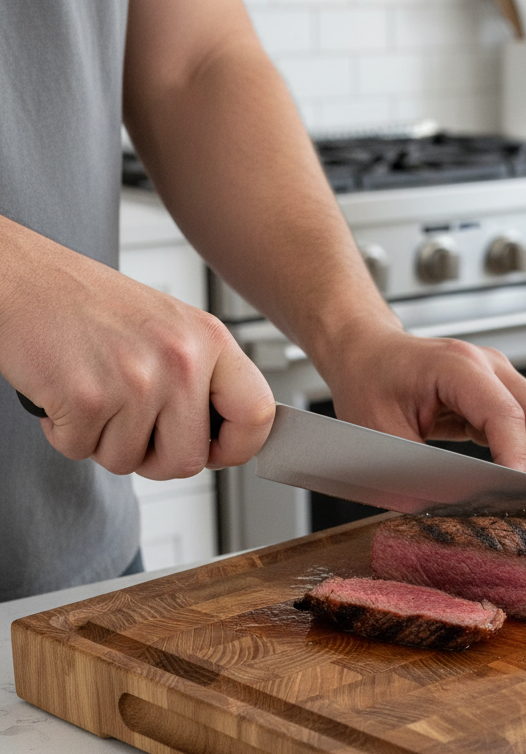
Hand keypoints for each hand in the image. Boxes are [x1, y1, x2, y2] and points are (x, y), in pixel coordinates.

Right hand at [0, 216, 274, 478]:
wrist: (17, 276)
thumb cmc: (89, 303)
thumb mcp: (170, 328)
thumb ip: (203, 379)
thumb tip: (227, 438)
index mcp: (210, 339)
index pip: (257, 414)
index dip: (238, 447)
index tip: (216, 450)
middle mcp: (180, 359)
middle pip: (189, 461)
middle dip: (154, 458)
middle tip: (130, 428)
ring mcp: (136, 380)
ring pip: (130, 462)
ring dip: (103, 441)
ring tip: (93, 394)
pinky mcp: (87, 398)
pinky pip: (84, 451)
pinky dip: (66, 433)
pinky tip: (65, 393)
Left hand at [314, 323, 525, 485]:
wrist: (365, 353)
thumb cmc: (367, 384)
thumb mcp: (380, 436)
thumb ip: (418, 472)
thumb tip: (453, 509)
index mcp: (456, 366)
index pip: (504, 414)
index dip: (517, 458)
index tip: (520, 496)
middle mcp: (487, 365)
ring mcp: (499, 377)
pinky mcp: (500, 395)